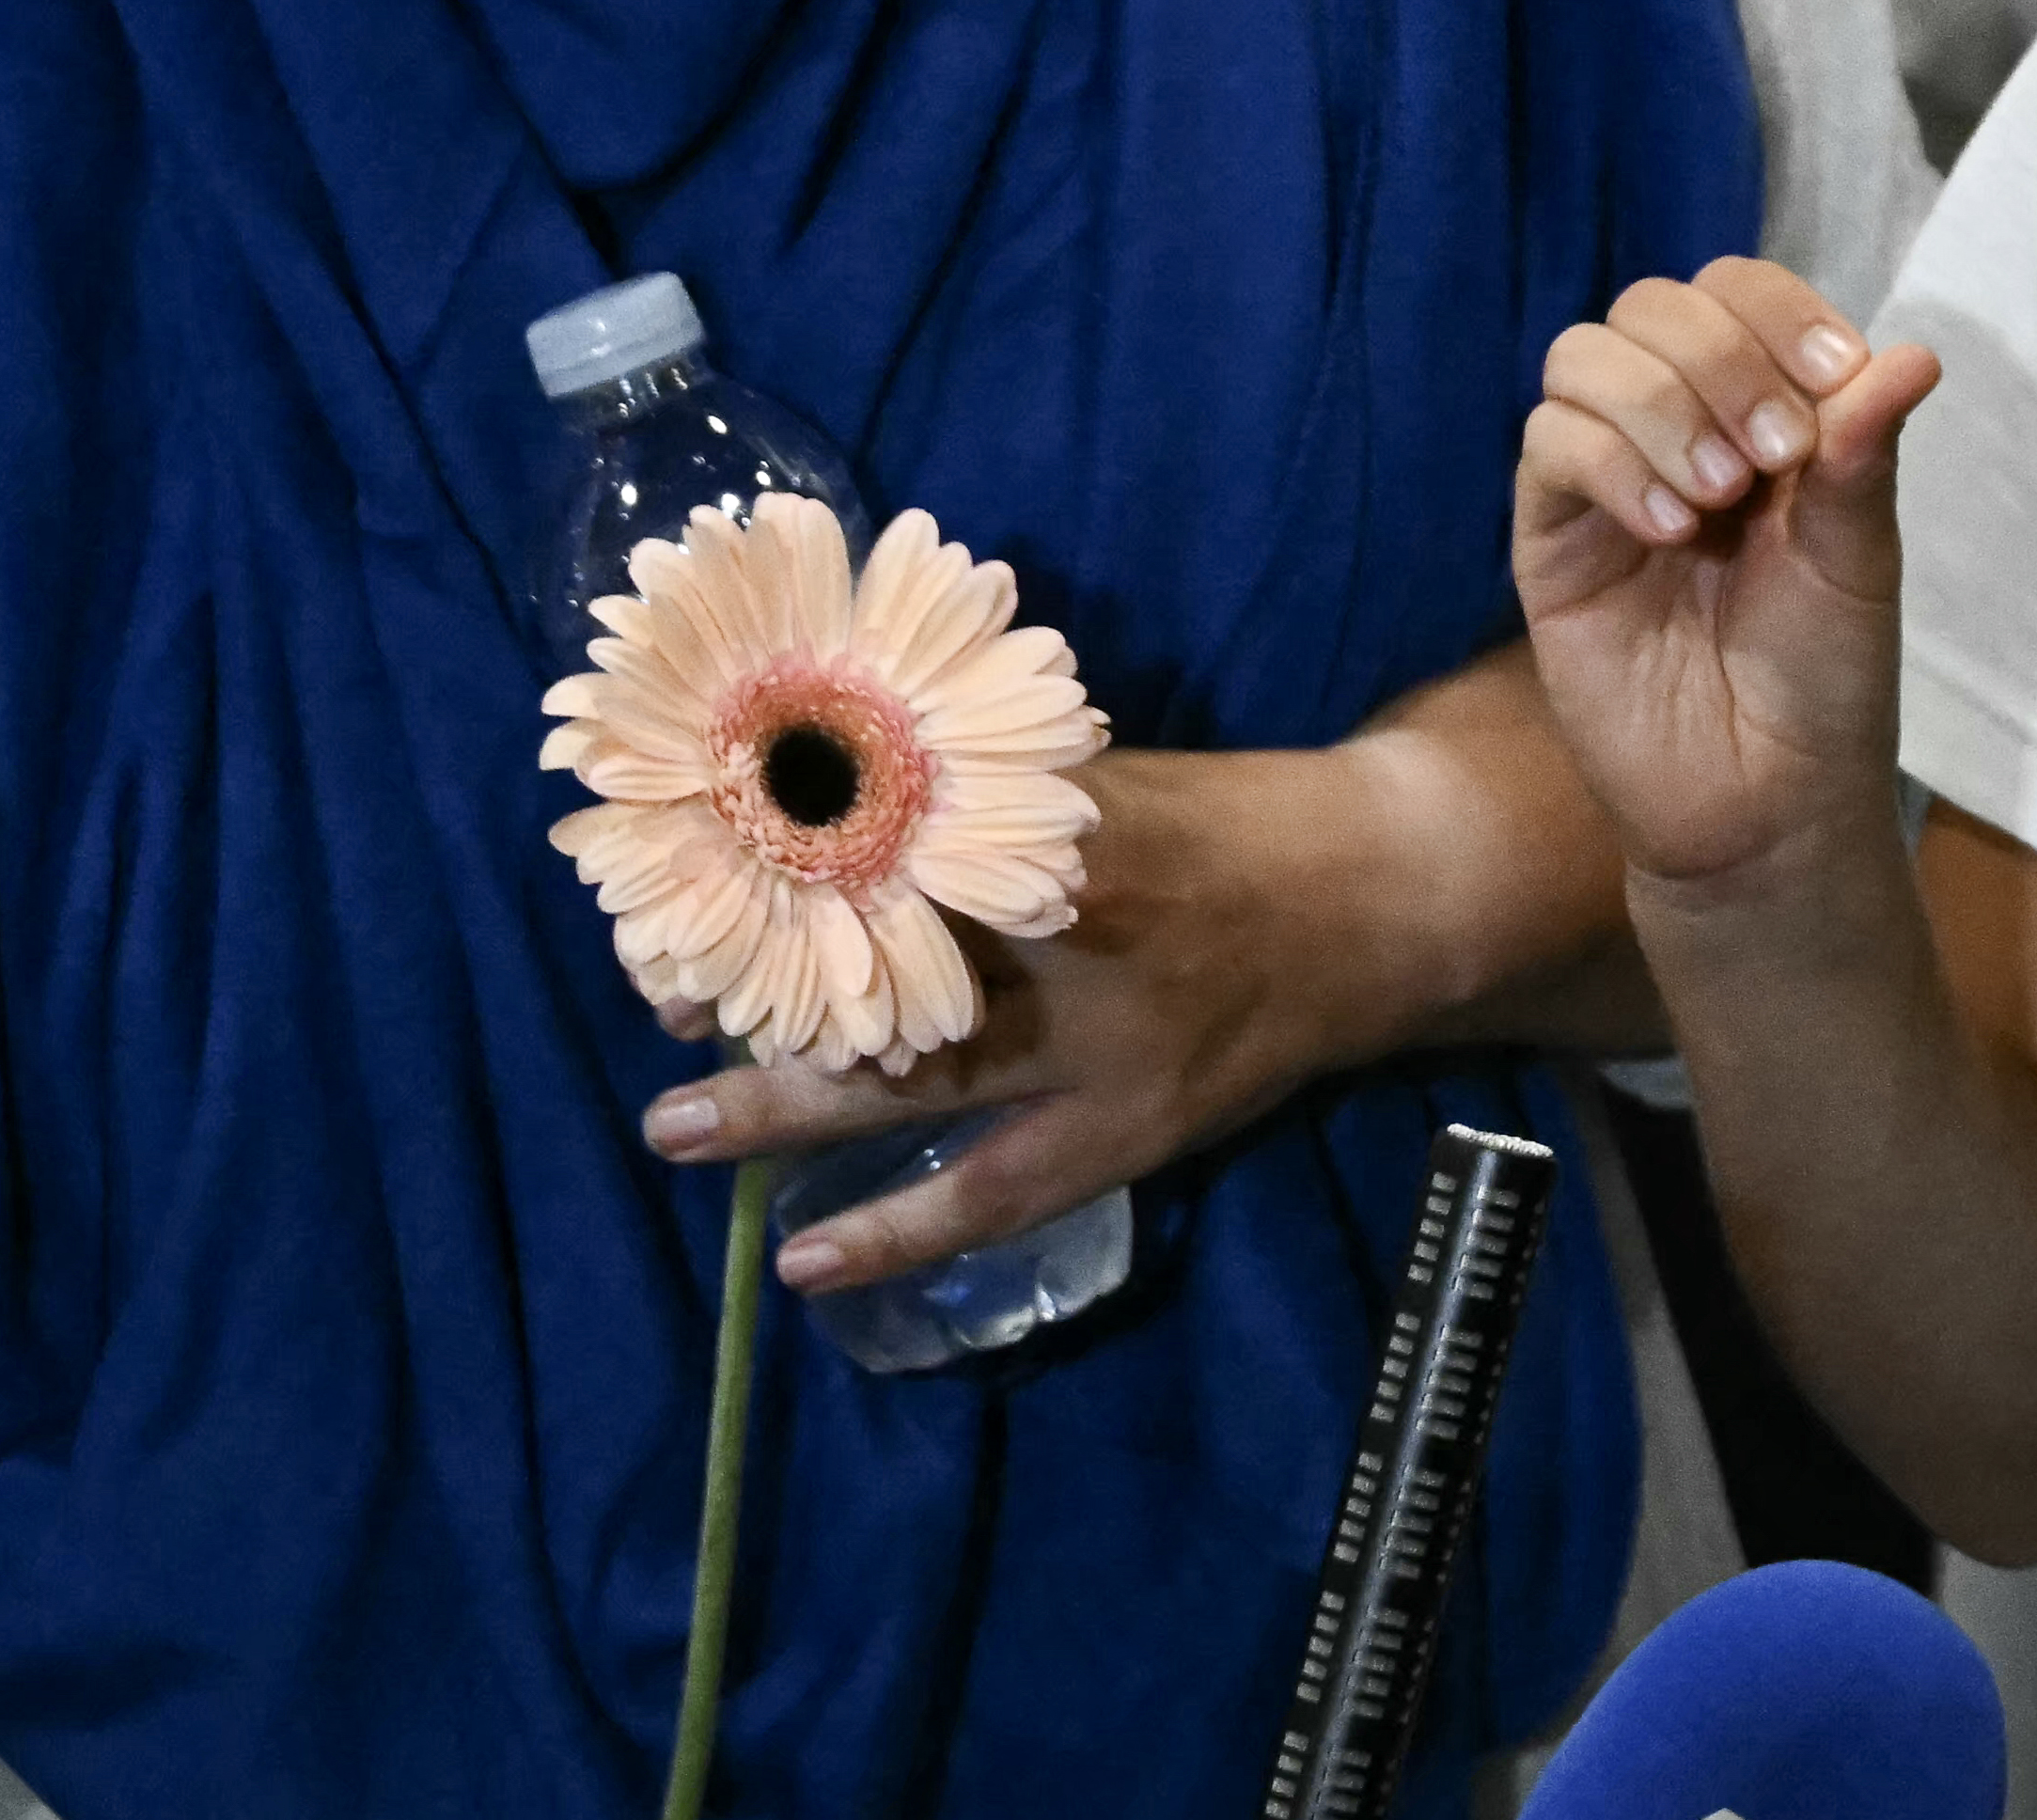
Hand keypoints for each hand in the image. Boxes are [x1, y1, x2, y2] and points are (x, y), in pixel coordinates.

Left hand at [652, 741, 1476, 1291]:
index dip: (785, 869)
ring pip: (921, 1088)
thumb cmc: (1227, 821)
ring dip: (791, 1113)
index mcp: (1064, 831)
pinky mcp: (1133, 1130)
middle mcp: (1076, 942)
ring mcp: (1103, 1052)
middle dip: (762, 993)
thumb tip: (822, 795)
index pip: (893, 849)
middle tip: (656, 1003)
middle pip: (886, 972)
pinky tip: (805, 1261)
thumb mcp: (1101, 776)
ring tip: (678, 1130)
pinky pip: (996, 1195)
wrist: (1380, 898)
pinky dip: (899, 1230)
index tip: (693, 871)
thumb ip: (984, 795)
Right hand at [1513, 257, 1942, 899]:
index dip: (1778, 311)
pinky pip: (1547, 446)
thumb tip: (1914, 355)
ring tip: (1719, 498)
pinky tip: (1670, 529)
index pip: (1737, 290)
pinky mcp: (1553, 541)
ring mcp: (1606, 477)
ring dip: (1660, 404)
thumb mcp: (1861, 558)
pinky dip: (1610, 463)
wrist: (1770, 801)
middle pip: (1654, 306)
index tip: (1836, 375)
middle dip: (1723, 359)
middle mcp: (1677, 424)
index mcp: (1760, 407)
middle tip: (1775, 456)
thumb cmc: (1825, 674)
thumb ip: (1865, 456)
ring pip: (1584, 357)